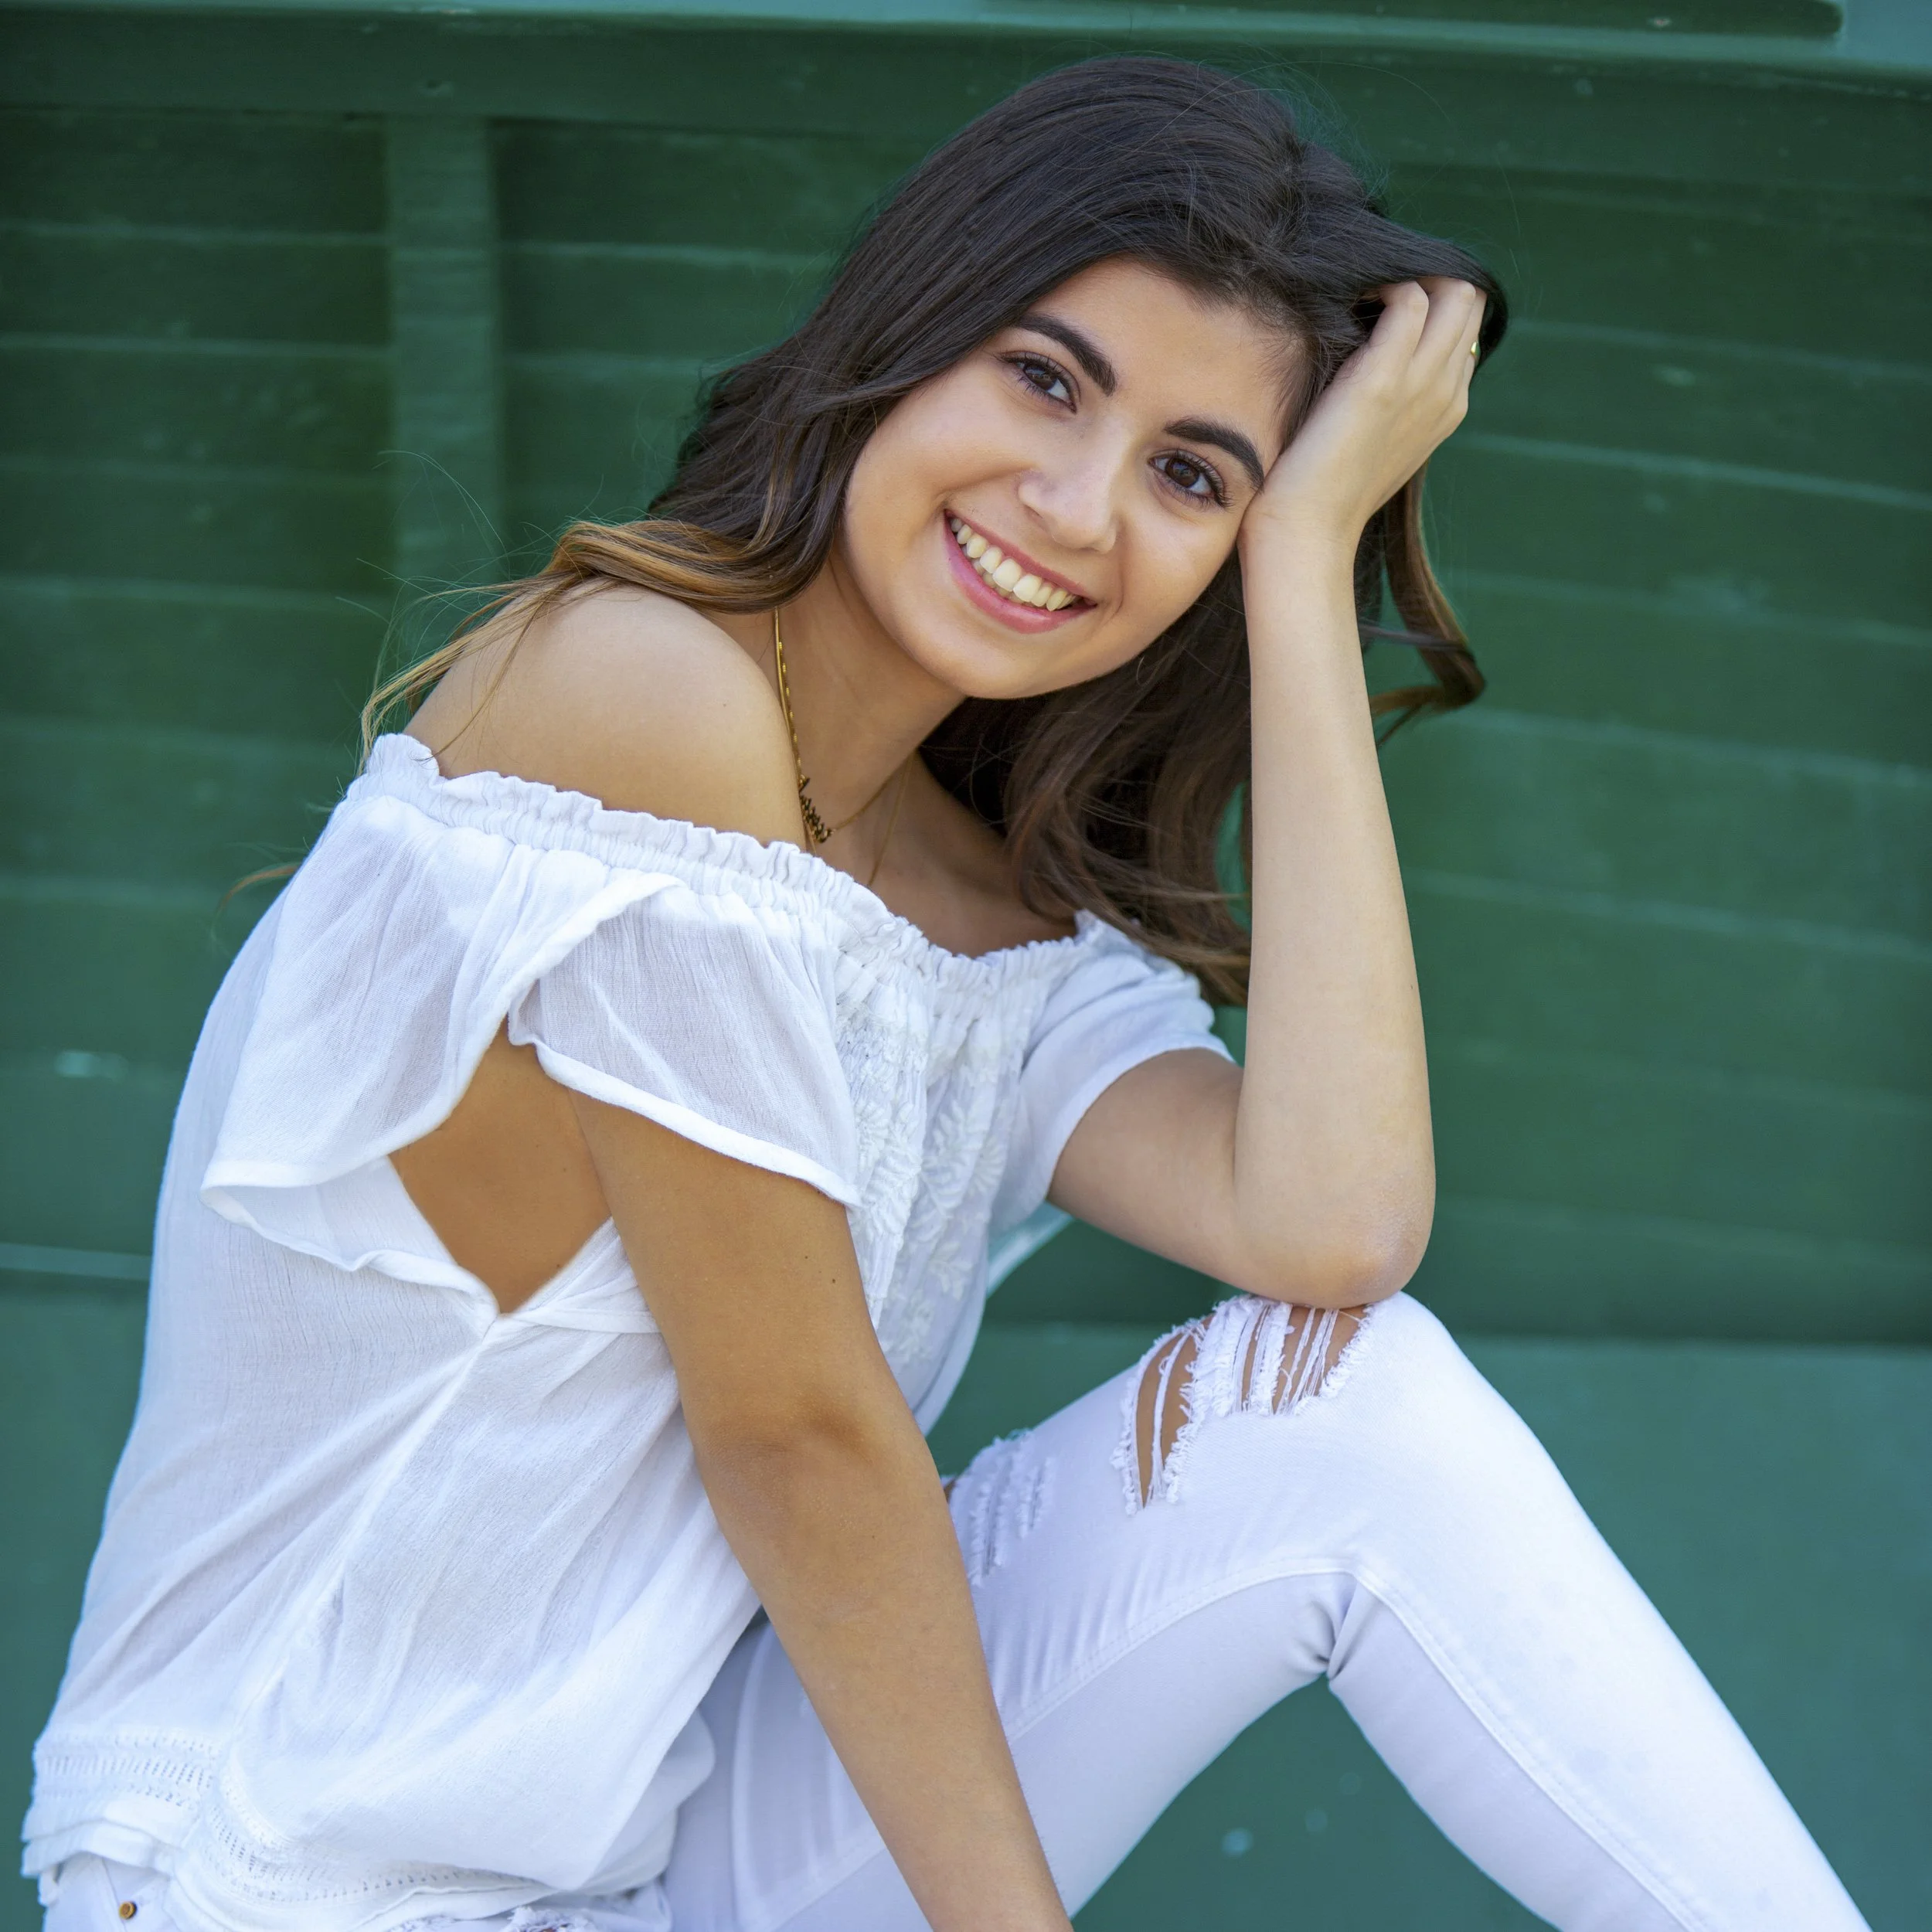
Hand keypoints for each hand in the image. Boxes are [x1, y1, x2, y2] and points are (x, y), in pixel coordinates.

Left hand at [1243, 277, 1485, 554]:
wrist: (1308, 530)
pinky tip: (1349, 298)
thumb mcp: (1374, 437)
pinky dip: (1383, 283)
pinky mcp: (1384, 379)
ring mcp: (1422, 384)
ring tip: (1362, 291)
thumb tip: (1372, 355)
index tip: (1384, 305)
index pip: (1465, 330)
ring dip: (1408, 275)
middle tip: (1375, 288)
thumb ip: (1392, 400)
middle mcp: (1447, 391)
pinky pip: (1411, 298)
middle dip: (1429, 277)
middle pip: (1469, 300)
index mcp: (1450, 406)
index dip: (1432, 304)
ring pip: (1453, 292)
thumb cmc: (1326, 489)